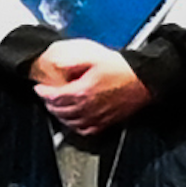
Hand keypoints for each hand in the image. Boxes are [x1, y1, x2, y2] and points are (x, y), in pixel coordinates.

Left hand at [29, 39, 151, 137]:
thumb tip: (57, 65)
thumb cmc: (124, 69)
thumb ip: (73, 62)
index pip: (54, 96)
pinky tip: (74, 119)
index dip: (43, 92)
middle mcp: (87, 108)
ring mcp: (96, 117)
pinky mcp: (106, 122)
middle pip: (59, 110)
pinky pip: (84, 129)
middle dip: (49, 103)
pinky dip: (75, 125)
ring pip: (69, 122)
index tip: (40, 87)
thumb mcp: (95, 57)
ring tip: (57, 106)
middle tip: (47, 96)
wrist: (145, 80)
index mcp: (82, 92)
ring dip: (59, 115)